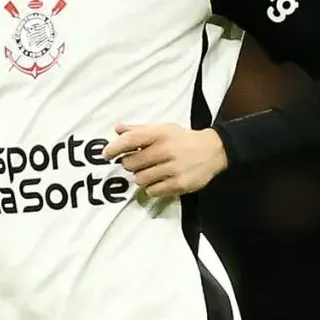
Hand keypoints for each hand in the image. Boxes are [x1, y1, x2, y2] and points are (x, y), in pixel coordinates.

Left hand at [104, 123, 228, 197]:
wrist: (213, 151)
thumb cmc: (183, 140)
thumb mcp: (163, 129)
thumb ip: (139, 130)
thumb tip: (118, 129)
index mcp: (161, 134)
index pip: (130, 140)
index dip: (114, 148)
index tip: (107, 154)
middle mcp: (166, 150)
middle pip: (132, 163)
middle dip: (130, 165)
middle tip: (136, 164)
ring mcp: (173, 168)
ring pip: (140, 179)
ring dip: (141, 177)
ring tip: (150, 172)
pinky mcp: (179, 184)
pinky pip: (153, 191)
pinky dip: (152, 188)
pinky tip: (159, 181)